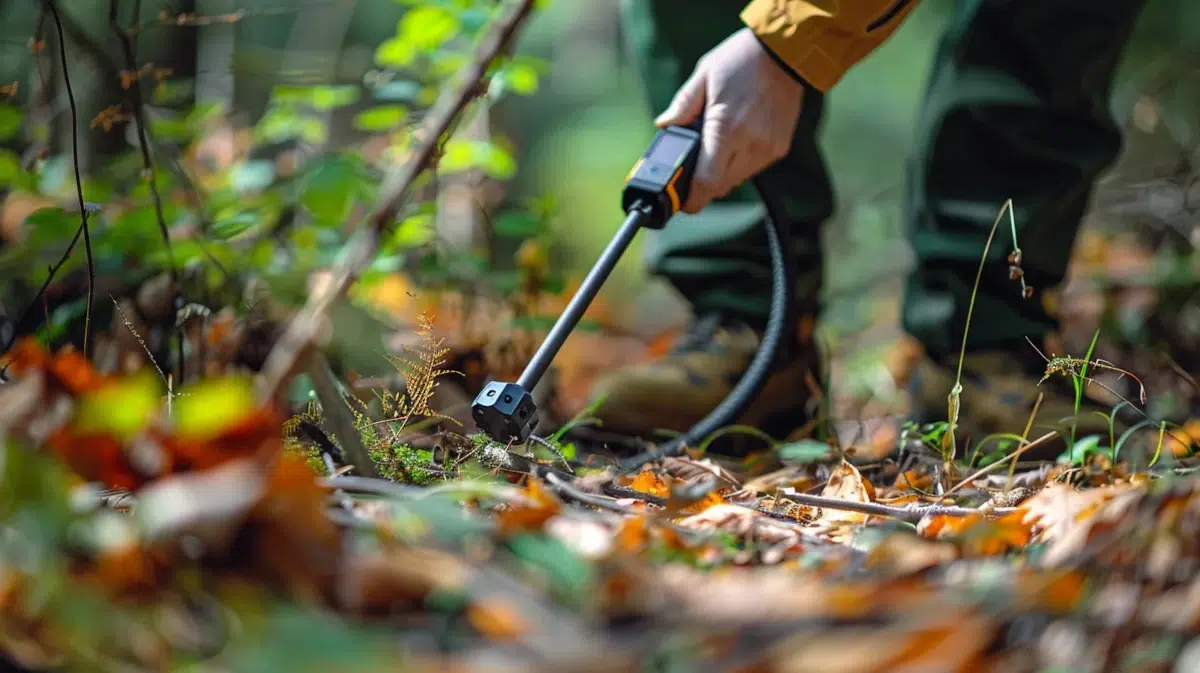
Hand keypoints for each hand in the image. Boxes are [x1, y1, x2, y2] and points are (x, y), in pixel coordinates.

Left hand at [655, 27, 803, 213]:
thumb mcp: (704, 74)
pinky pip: (752, 169)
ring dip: (720, 174)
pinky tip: (735, 142)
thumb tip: (664, 126)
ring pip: (736, 181)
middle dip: (702, 185)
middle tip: (691, 170)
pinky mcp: (779, 149)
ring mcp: (767, 149)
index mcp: (725, 127)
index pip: (706, 182)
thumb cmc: (742, 60)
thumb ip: (682, 104)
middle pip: (719, 188)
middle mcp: (750, 144)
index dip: (691, 198)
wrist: (787, 52)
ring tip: (715, 147)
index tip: (681, 199)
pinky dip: (738, 164)